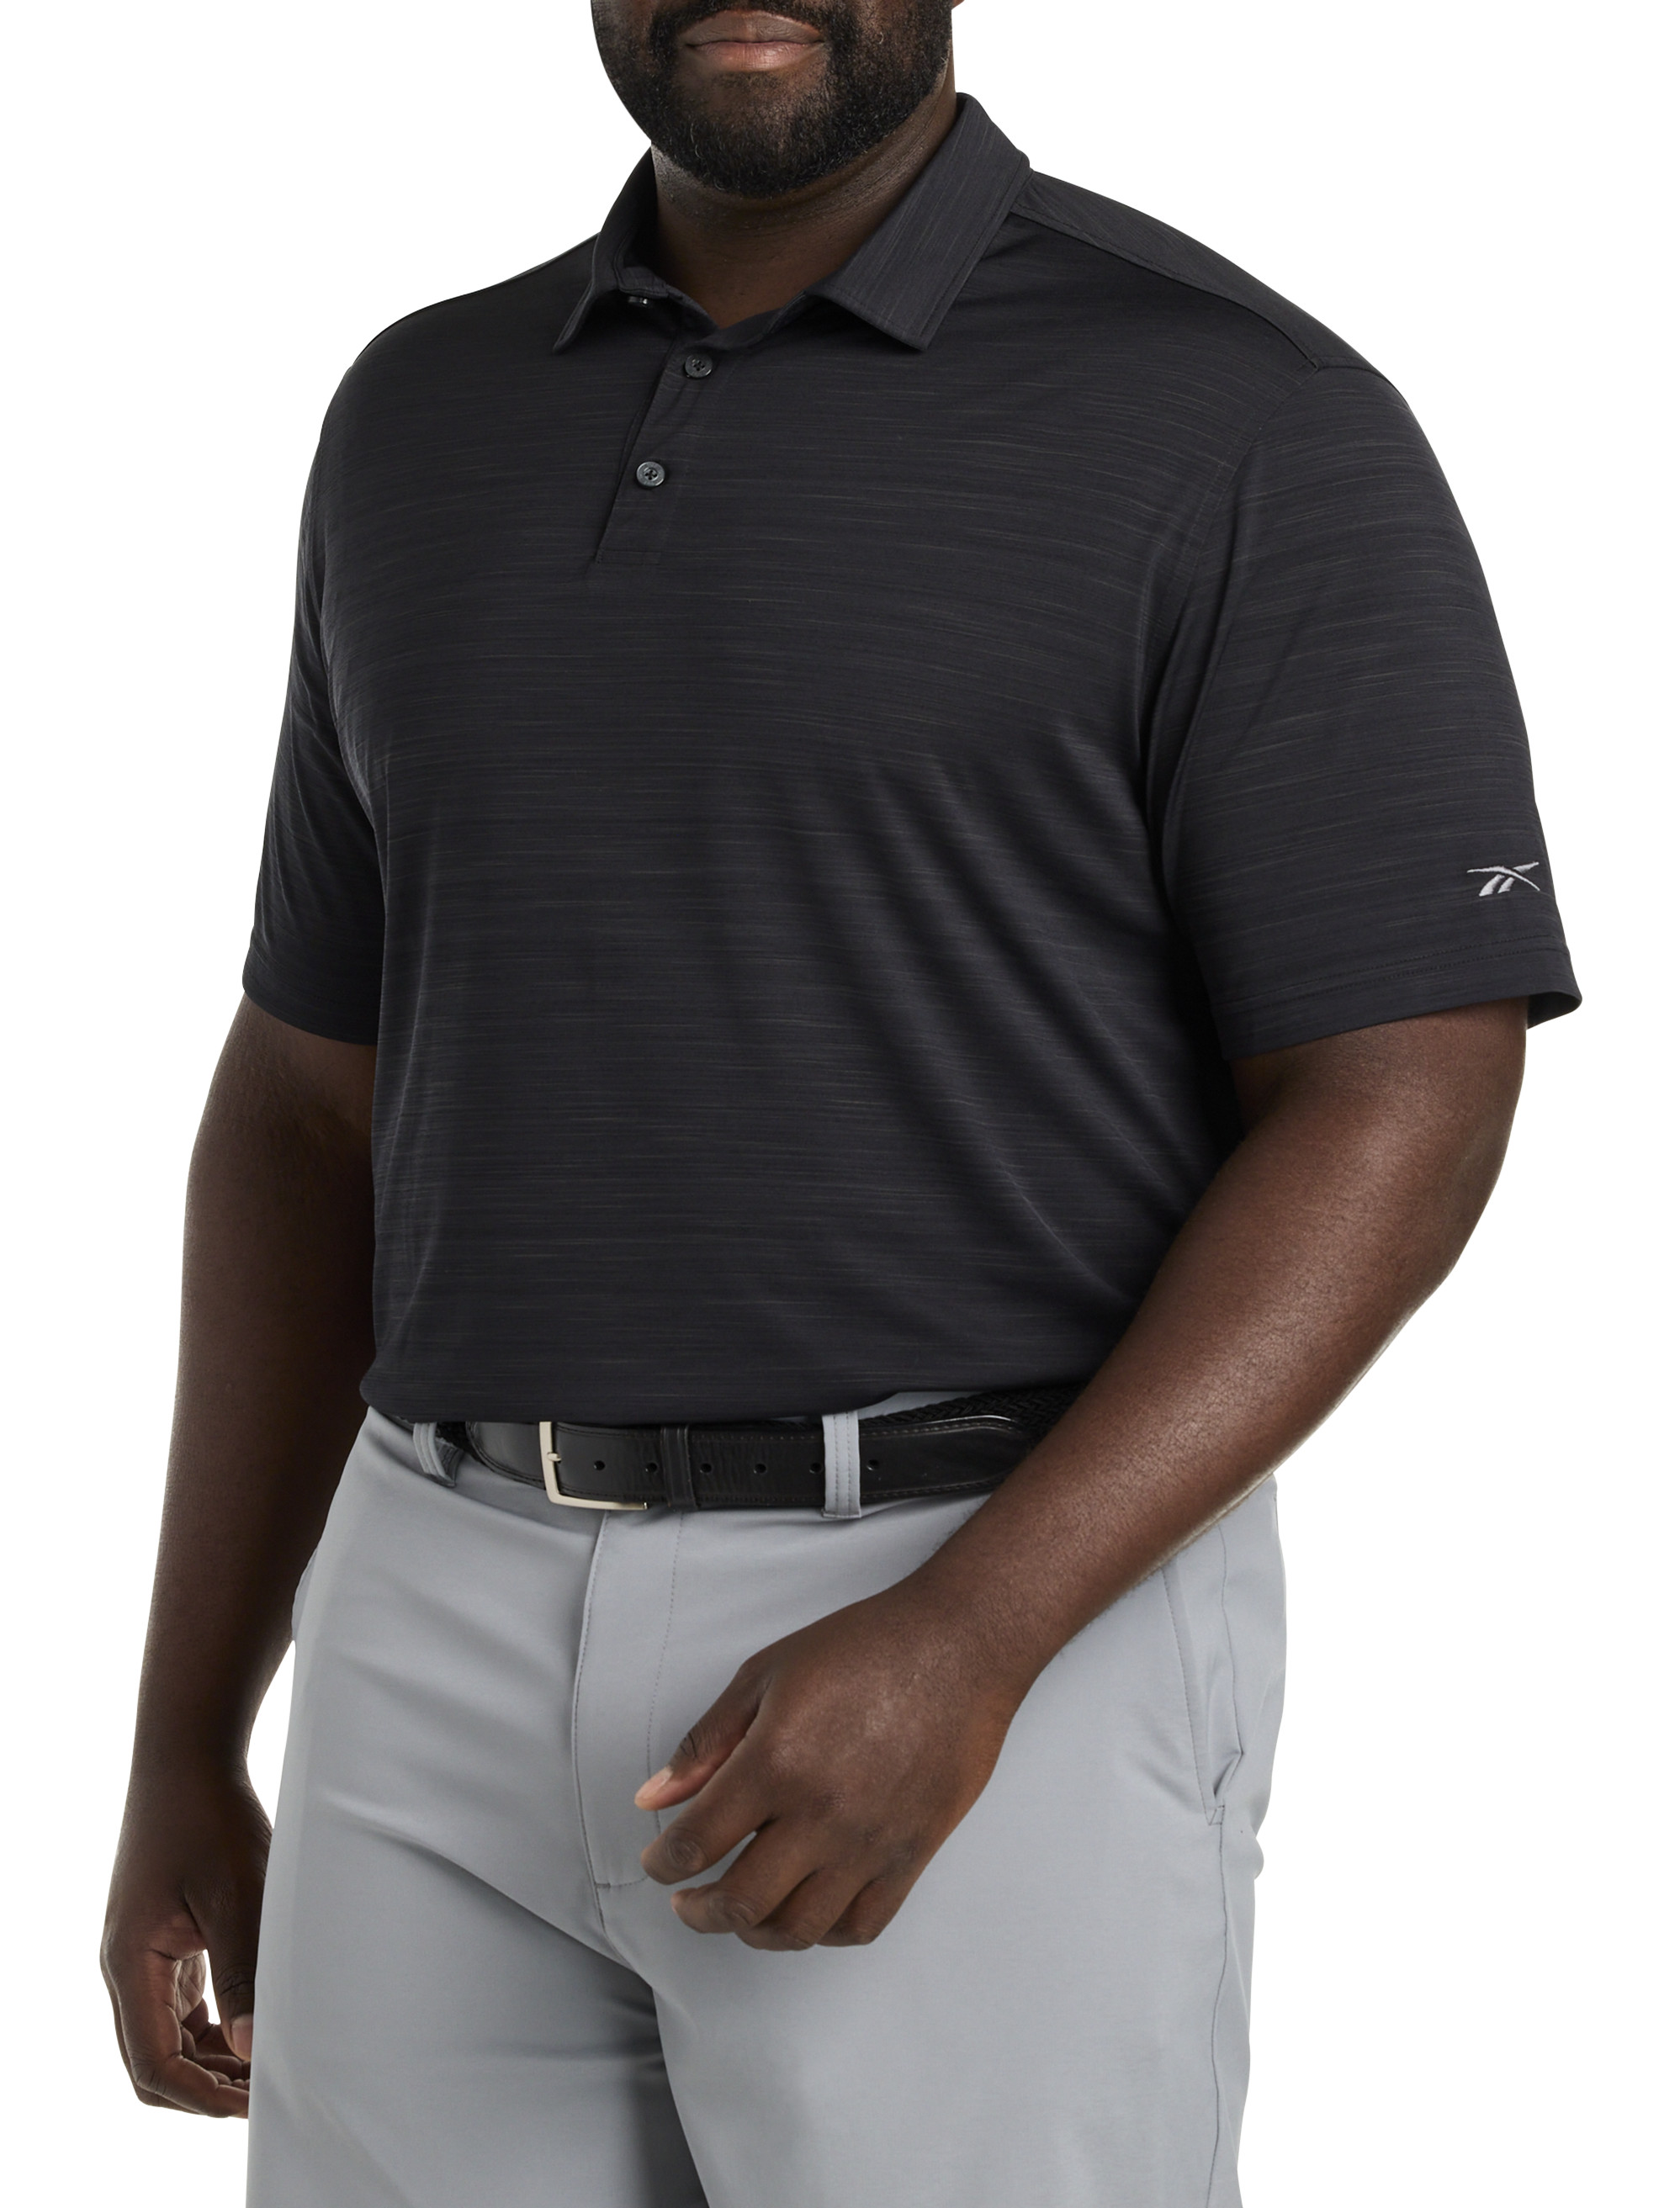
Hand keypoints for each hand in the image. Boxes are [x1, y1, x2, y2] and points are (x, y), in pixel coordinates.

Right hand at [102, 1761, 270, 2114]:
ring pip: (169, 2035)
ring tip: (271, 2064)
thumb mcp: (237, 1894)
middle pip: (154, 2060)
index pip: (152, 2064)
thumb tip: (257, 2049)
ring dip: (214, 2059)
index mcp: (131, 1964)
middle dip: (206, 2088)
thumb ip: (244, 1971)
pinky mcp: (166, 1937)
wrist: (190, 1756)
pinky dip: (215, 2025)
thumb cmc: (211, 1816)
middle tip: (268, 2091)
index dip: (199, 2097)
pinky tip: (258, 2023)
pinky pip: (182, 2003)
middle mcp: (128, 1967)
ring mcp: (145, 1953)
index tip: (252, 2104)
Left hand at [635, 1583, 1023, 1949]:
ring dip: (754, 1933)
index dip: (663, 1864)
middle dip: (699, 1913)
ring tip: (740, 1914)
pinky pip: (860, 1925)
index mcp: (776, 1762)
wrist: (959, 1646)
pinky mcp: (912, 1854)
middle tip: (688, 1902)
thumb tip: (653, 1798)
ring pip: (798, 1929)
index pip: (697, 1843)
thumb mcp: (766, 1674)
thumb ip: (706, 1741)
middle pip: (741, 1903)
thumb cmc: (865, 1647)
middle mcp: (821, 1813)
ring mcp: (870, 1841)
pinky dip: (823, 1933)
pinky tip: (805, 1908)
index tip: (658, 1864)